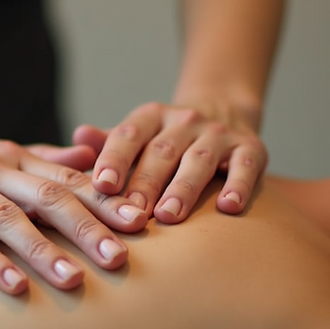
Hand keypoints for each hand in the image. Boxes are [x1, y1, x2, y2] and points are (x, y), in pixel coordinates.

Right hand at [0, 128, 148, 294]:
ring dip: (44, 250)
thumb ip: (47, 160)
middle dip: (88, 228)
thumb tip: (94, 160)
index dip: (107, 201)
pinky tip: (14, 286)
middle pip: (50, 198)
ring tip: (74, 280)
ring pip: (11, 219)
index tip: (142, 224)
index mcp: (19, 159)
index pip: (71, 180)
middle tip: (120, 257)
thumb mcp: (4, 156)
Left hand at [73, 101, 266, 223]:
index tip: (101, 186)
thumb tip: (78, 136)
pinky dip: (238, 186)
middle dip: (145, 184)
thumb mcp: (137, 136)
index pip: (129, 135)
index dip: (114, 159)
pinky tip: (229, 208)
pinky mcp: (250, 149)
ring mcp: (218, 134)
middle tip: (131, 214)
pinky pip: (245, 167)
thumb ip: (108, 143)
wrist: (224, 111)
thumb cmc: (166, 140)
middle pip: (161, 152)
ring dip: (182, 190)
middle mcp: (185, 120)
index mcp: (151, 116)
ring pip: (198, 161)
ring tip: (168, 217)